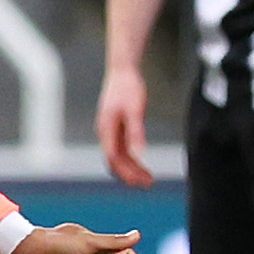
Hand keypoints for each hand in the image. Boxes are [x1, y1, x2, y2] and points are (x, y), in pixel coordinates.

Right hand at [96, 63, 152, 186]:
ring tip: (147, 177)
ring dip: (131, 168)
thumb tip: (139, 153)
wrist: (122, 70)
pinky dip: (130, 159)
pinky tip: (140, 162)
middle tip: (148, 183)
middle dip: (130, 174)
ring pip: (117, 156)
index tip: (140, 181)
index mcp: (107, 128)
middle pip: (114, 160)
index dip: (126, 171)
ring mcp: (109, 130)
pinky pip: (120, 148)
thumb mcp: (135, 110)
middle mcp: (105, 132)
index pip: (114, 157)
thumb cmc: (128, 87)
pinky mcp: (115, 126)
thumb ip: (136, 132)